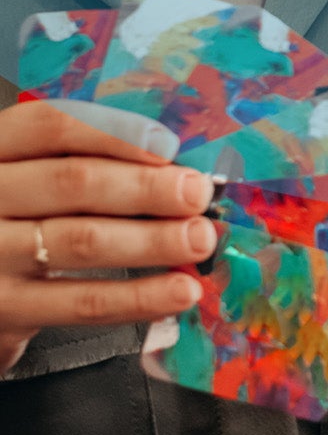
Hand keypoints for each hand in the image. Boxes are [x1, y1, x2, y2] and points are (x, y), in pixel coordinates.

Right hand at [0, 100, 212, 372]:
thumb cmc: (23, 220)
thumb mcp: (37, 180)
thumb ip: (93, 166)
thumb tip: (182, 173)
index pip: (48, 126)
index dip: (114, 132)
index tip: (170, 146)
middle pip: (71, 181)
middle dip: (147, 188)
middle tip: (198, 195)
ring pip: (81, 240)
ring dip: (154, 241)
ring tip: (201, 240)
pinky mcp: (6, 308)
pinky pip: (83, 302)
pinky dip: (140, 296)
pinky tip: (180, 291)